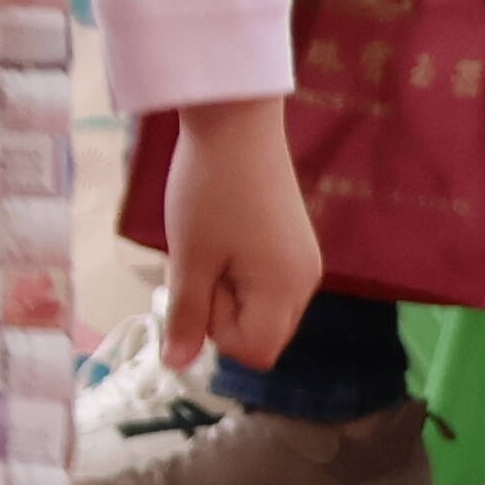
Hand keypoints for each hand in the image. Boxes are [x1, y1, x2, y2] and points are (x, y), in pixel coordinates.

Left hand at [145, 98, 323, 372]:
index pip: (255, 351)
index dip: (218, 330)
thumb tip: (178, 365)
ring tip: (214, 244)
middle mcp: (306, 281)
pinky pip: (265, 281)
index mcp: (286, 289)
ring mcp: (303, 260)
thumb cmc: (209, 188)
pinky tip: (225, 234)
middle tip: (206, 259)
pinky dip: (239, 271)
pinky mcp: (294, 241)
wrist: (235, 119)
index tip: (203, 281)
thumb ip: (187, 316)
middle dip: (224, 312)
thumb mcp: (190, 257)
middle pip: (261, 333)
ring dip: (228, 290)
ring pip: (260, 307)